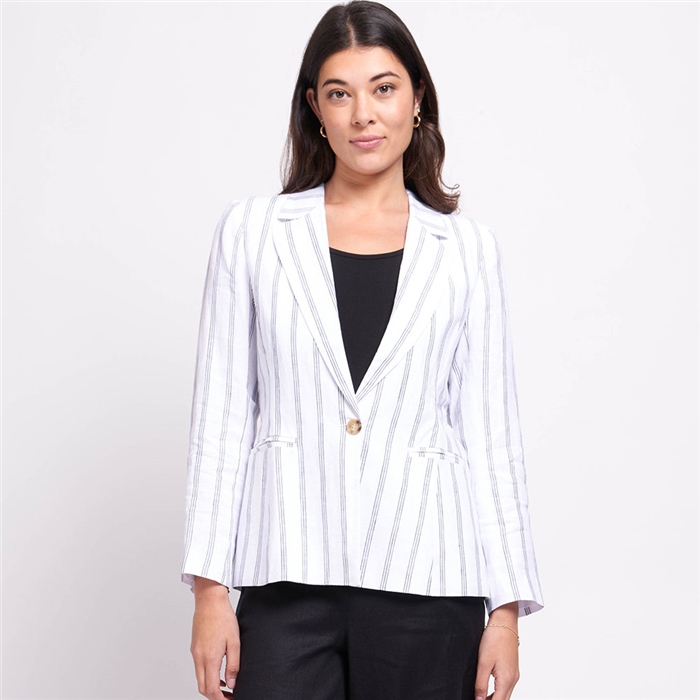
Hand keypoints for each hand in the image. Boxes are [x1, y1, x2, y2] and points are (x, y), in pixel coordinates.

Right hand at [190, 578, 239, 699]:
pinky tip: (219, 672)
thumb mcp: (235, 641)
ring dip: (211, 687)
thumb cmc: (223, 616)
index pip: (211, 689)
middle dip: (215, 697)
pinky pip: (199, 668)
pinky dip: (207, 676)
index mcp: (209, 658)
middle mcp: (199, 658)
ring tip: (226, 687)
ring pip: (199, 678)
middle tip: (229, 697)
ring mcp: (195, 652)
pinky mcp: (195, 647)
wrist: (209, 600)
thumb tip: (232, 684)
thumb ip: (233, 665)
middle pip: (203, 688)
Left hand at [475, 605, 519, 699]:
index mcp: (507, 679)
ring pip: (505, 694)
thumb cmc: (495, 638)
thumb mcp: (483, 662)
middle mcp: (513, 679)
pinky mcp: (512, 669)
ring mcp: (514, 674)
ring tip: (480, 697)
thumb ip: (481, 684)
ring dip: (494, 699)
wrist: (504, 622)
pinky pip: (506, 687)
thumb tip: (479, 699)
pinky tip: (487, 689)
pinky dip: (497, 691)